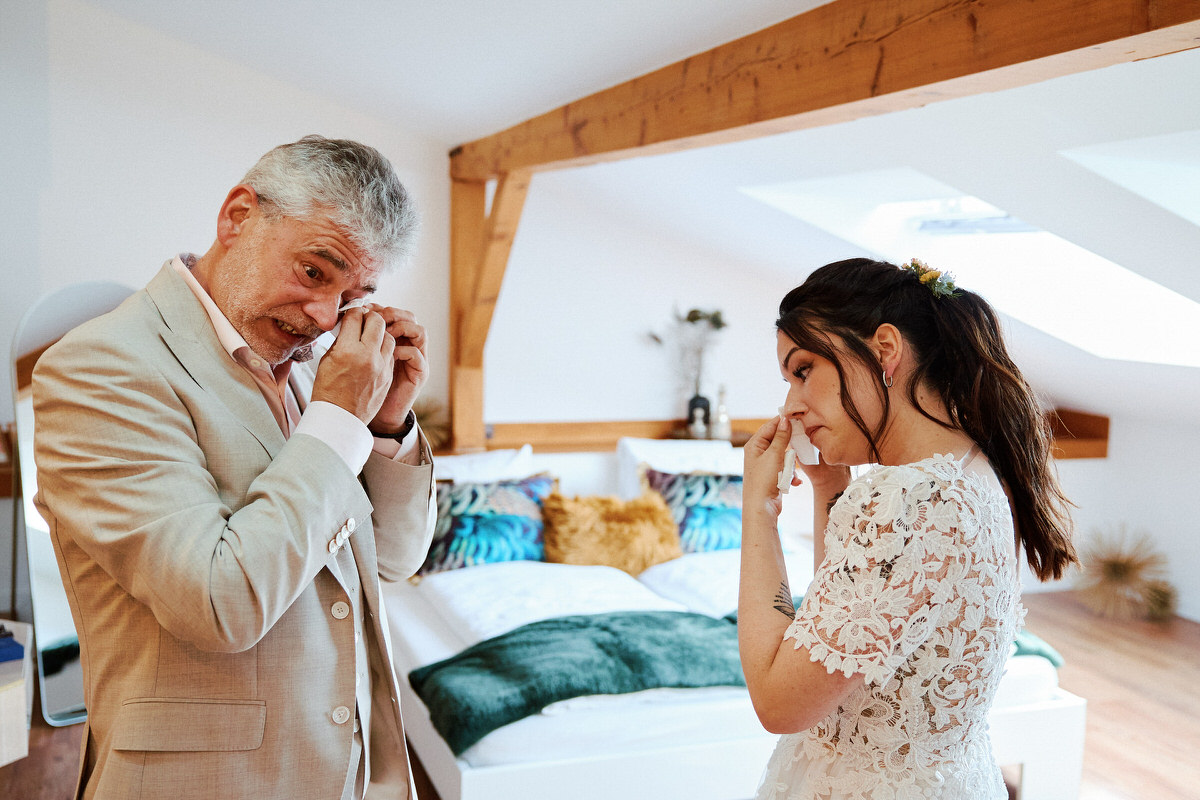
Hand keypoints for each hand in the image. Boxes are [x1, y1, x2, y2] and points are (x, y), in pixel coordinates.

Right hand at [310, 307, 395, 423]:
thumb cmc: (328, 390)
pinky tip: (374, 351)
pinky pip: (390, 353)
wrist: (340, 418)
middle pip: (377, 321)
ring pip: (389, 336)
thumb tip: (349, 324)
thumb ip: (341, 340)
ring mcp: (381, 366)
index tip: (351, 313)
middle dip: (370, 316)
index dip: (353, 312)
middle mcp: (367, 356)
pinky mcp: (388, 375)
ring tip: (370, 337)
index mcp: (347, 350)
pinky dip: (383, 348)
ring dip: (380, 332)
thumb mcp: (327, 360)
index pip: (355, 317)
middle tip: (363, 320)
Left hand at [361, 303, 428, 435]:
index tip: (363, 308)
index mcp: (392, 341)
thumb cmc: (363, 388)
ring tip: (385, 332)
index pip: (393, 315)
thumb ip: (359, 341)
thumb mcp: (359, 359)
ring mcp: (416, 361)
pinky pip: (416, 354)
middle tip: (375, 315)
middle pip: (409, 317)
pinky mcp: (419, 374)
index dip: (379, 309)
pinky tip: (389, 352)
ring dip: (402, 327)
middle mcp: (407, 347)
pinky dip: (403, 349)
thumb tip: (347, 319)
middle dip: (391, 313)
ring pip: (419, 331)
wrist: (376, 417)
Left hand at [743, 416, 791, 517]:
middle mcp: (758, 453)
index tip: (798, 417)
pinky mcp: (773, 475)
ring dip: (791, 464)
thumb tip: (785, 419)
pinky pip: (786, 469)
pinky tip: (795, 482)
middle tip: (802, 442)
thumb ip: (781, 437)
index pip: (770, 426)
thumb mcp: (774, 456)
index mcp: (754, 445)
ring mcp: (766, 464)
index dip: (784, 421)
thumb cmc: (764, 481)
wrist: (762, 508)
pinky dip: (791, 474)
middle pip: (779, 440)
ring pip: (785, 455)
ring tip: (792, 471)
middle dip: (790, 446)